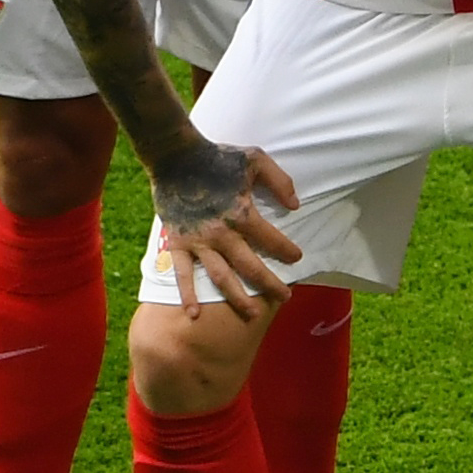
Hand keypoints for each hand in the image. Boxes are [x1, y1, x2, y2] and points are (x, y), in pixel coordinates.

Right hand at [150, 143, 303, 318]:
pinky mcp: (177, 244)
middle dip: (270, 285)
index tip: (297, 258)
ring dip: (238, 298)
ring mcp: (198, 242)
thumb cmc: (218, 157)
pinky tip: (194, 315)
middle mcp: (221, 234)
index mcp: (242, 214)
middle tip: (286, 298)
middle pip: (251, 267)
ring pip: (221, 278)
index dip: (287, 251)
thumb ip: (280, 181)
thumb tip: (295, 206)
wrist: (175, 157)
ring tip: (253, 314)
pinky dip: (188, 295)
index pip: (272, 240)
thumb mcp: (256, 160)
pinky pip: (182, 275)